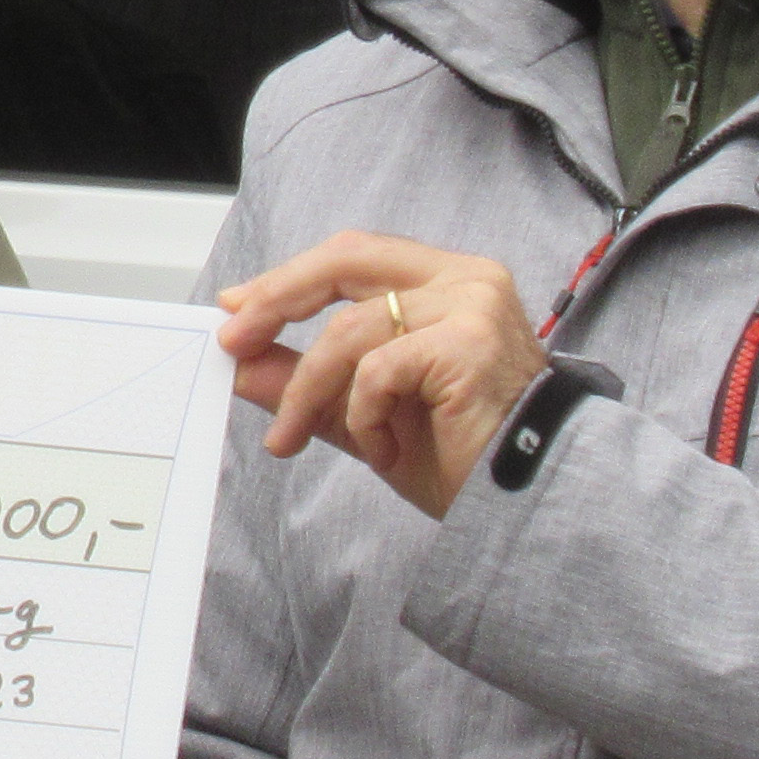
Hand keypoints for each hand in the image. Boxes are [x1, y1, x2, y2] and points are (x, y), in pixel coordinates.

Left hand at [216, 231, 550, 519]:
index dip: (288, 278)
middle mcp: (464, 280)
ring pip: (349, 331)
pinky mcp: (469, 344)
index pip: (352, 255)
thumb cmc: (460, 455)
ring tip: (293, 437)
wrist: (524, 502)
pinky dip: (364, 417)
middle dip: (278, 300)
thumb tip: (240, 365)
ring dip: (306, 391)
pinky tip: (383, 450)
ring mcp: (472, 306)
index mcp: (445, 282)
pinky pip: (378, 370)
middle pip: (345, 260)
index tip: (236, 308)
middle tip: (234, 342)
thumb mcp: (363, 412)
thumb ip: (306, 381)